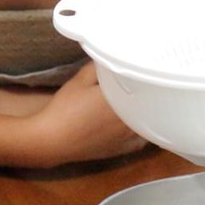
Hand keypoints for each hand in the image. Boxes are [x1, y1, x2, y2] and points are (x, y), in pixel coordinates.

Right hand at [32, 63, 146, 163]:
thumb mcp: (80, 79)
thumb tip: (113, 55)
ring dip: (149, 110)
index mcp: (124, 99)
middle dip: (152, 93)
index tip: (152, 66)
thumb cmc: (66, 108)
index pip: (148, 85)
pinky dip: (144, 129)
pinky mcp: (125, 149)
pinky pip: (144, 138)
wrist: (52, 140)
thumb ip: (99, 65)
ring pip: (150, 121)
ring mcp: (130, 137)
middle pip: (152, 104)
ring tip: (148, 99)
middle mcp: (132, 119)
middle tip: (150, 80)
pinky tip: (139, 121)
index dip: (152, 76)